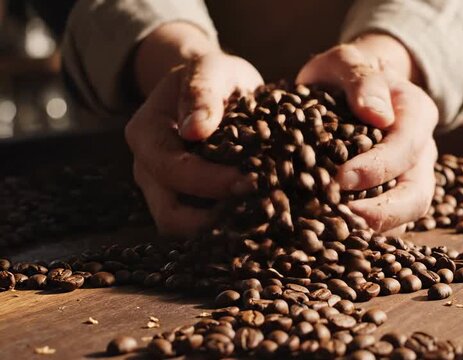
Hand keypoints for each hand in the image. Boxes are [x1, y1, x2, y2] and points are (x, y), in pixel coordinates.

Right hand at [126, 47, 262, 236]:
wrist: (211, 87)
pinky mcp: (185, 203)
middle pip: (169, 216)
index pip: (172, 171)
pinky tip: (258, 219)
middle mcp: (147, 168)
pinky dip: (228, 227)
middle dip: (214, 221)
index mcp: (146, 134)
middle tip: (259, 212)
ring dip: (223, 230)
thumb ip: (202, 92)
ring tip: (262, 219)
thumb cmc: (212, 75)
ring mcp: (163, 190)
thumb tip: (195, 129)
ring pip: (185, 230)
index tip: (251, 181)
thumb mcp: (210, 69)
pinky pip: (201, 228)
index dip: (210, 182)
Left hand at [297, 34, 437, 231]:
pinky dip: (362, 231)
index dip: (377, 167)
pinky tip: (332, 235)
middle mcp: (420, 151)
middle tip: (342, 219)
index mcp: (417, 114)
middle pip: (417, 194)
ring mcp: (408, 177)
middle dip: (383, 213)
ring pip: (405, 215)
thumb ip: (361, 79)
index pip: (406, 148)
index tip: (339, 178)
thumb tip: (376, 113)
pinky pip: (384, 221)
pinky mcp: (389, 195)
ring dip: (373, 229)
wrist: (348, 88)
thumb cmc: (346, 74)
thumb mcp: (347, 62)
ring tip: (335, 234)